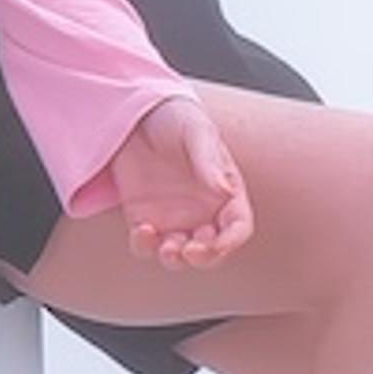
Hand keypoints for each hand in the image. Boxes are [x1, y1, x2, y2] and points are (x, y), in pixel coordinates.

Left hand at [108, 92, 252, 270]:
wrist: (135, 114)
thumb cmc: (176, 117)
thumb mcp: (196, 132)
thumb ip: (209, 161)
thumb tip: (225, 190)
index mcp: (225, 192)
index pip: (238, 226)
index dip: (232, 241)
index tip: (218, 243)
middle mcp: (202, 211)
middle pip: (212, 251)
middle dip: (204, 258)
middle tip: (191, 251)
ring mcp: (173, 219)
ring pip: (179, 256)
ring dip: (176, 259)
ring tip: (167, 247)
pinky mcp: (144, 220)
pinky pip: (146, 245)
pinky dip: (145, 246)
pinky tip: (142, 230)